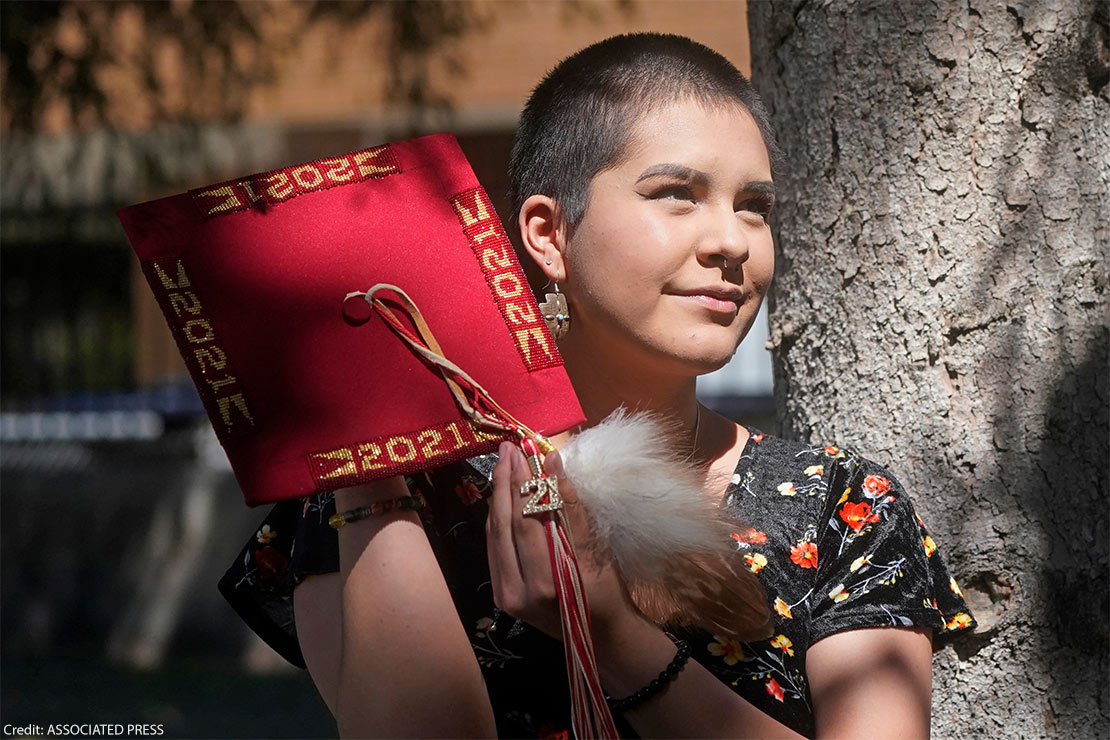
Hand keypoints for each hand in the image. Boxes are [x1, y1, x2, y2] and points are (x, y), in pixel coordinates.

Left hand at [486, 440, 640, 639]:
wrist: (603, 637)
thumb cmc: (608, 593)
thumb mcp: (596, 549)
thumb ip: (571, 507)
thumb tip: (554, 464)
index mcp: (545, 583)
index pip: (525, 521)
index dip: (523, 483)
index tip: (525, 450)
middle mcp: (517, 592)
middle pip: (502, 526)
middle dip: (505, 483)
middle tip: (508, 449)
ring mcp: (505, 596)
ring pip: (493, 536)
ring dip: (498, 497)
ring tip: (505, 464)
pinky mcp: (501, 595)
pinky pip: (495, 548)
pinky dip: (498, 519)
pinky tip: (504, 496)